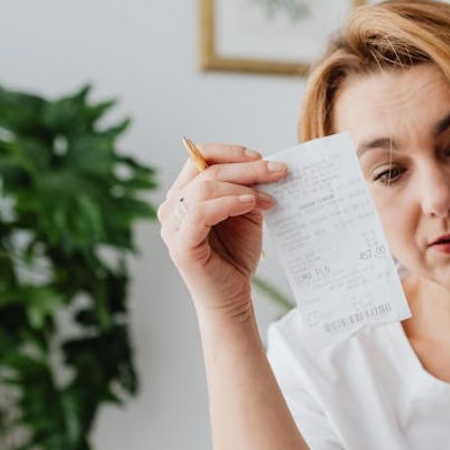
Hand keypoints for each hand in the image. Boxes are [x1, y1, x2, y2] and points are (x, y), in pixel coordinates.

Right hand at [158, 143, 288, 321]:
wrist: (233, 296)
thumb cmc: (236, 255)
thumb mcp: (245, 213)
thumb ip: (248, 189)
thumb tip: (265, 166)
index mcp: (183, 195)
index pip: (198, 158)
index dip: (229, 152)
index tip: (261, 157)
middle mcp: (171, 207)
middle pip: (205, 170)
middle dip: (246, 168)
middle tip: (278, 172)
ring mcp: (172, 226)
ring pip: (203, 188)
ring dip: (241, 186)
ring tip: (267, 198)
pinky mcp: (181, 244)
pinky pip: (201, 212)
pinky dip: (228, 203)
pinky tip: (250, 204)